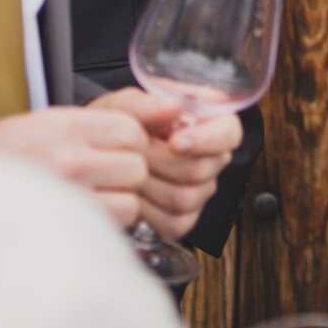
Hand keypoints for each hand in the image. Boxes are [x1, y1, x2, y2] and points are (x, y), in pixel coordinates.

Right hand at [0, 104, 150, 227]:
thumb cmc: (1, 160)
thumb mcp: (42, 124)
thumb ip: (93, 123)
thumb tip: (162, 113)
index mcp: (62, 126)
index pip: (131, 130)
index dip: (132, 143)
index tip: (117, 151)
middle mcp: (68, 157)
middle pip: (137, 165)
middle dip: (127, 174)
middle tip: (104, 178)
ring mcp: (68, 195)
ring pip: (132, 200)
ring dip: (120, 202)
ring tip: (93, 199)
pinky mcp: (67, 225)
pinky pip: (114, 226)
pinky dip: (108, 224)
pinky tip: (86, 216)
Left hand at [91, 88, 242, 239]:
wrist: (99, 155)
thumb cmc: (118, 125)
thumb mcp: (126, 105)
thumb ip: (147, 104)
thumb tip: (173, 108)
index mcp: (208, 123)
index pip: (229, 133)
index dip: (206, 140)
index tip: (174, 142)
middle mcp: (211, 158)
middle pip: (202, 169)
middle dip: (161, 162)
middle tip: (135, 151)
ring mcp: (199, 190)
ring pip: (187, 197)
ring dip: (150, 184)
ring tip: (130, 169)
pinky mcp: (183, 218)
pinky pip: (174, 222)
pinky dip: (147, 211)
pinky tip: (132, 193)